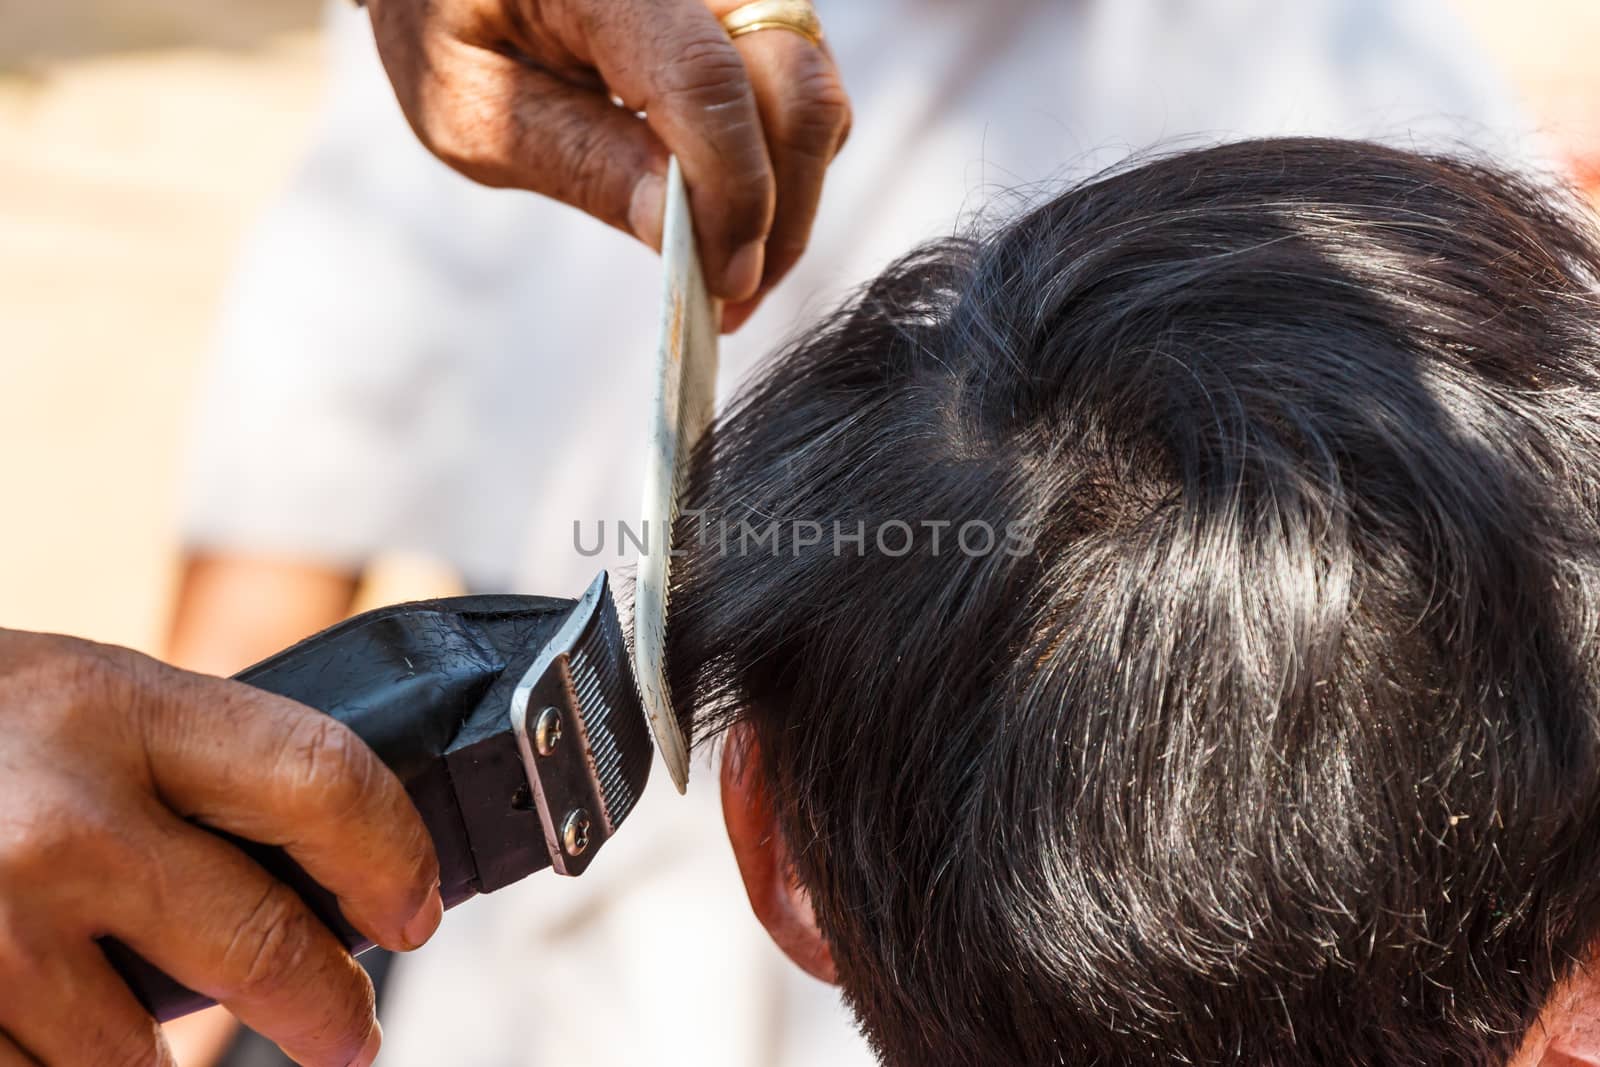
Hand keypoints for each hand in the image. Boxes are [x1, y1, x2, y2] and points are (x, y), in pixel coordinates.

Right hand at [0, 630, 441, 1066]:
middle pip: (261, 944)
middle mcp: (58, 818)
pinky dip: (57, 1061)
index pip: (323, 781)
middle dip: (327, 1006)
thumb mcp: (82, 699)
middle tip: (347, 1029)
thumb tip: (330, 868)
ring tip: (136, 1007)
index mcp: (119, 708)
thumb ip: (192, 768)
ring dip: (157, 1051)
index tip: (413, 908)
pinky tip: (48, 1018)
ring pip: (138, 1053)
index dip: (393, 858)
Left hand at [365, 0, 851, 329]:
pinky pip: (804, 87)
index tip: (724, 284)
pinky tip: (730, 211)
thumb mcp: (471, 106)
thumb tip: (680, 237)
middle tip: (733, 298)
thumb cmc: (443, 20)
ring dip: (790, 196)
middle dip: (781, 211)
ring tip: (728, 266)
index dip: (732, 192)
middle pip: (796, 82)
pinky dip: (781, 164)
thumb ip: (579, 162)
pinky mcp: (753, 4)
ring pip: (816, 91)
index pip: (705, 79)